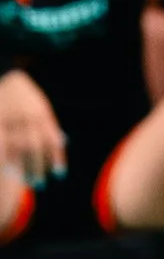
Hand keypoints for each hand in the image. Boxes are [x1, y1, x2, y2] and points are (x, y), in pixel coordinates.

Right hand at [0, 71, 65, 187]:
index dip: (57, 157)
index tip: (60, 173)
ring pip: (19, 146)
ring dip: (23, 166)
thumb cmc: (26, 95)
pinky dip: (8, 158)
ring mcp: (11, 119)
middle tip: (41, 183)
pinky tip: (10, 171)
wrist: (7, 75)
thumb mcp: (40, 106)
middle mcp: (27, 116)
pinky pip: (6, 144)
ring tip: (27, 181)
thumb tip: (62, 142)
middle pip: (35, 146)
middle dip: (38, 166)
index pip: (51, 139)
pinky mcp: (0, 123)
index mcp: (41, 113)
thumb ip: (49, 124)